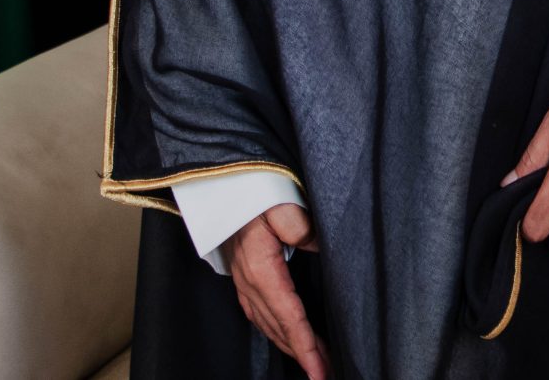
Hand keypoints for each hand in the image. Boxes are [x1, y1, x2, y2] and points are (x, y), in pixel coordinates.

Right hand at [223, 204, 328, 379]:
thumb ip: (300, 227)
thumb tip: (319, 247)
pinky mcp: (244, 278)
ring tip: (316, 364)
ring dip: (292, 347)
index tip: (320, 370)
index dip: (306, 347)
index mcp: (262, 271)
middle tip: (327, 374)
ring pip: (270, 326)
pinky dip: (278, 332)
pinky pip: (261, 315)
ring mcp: (244, 283)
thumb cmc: (255, 193)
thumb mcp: (281, 205)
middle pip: (281, 329)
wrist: (222, 187)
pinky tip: (288, 339)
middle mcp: (250, 284)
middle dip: (304, 355)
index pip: (290, 318)